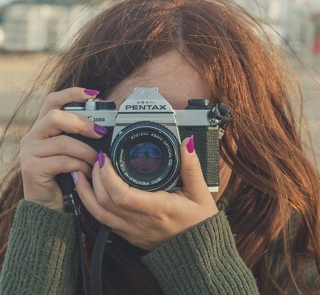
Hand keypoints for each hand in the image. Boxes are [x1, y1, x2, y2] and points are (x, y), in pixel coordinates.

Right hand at [19, 87, 107, 210]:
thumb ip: (81, 138)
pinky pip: (63, 161)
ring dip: (86, 151)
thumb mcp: (73, 152)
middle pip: (55, 116)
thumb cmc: (66, 176)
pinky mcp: (31, 168)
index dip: (72, 94)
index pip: (53, 101)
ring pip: (63, 142)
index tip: (94, 94)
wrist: (50, 206)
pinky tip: (87, 172)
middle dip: (82, 123)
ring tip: (98, 160)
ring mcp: (29, 152)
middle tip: (101, 133)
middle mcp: (32, 136)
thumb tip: (105, 129)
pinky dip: (80, 166)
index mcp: (43, 128)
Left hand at [75, 137, 218, 250]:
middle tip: (96, 159)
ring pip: (98, 214)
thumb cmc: (199, 224)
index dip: (108, 176)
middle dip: (95, 177)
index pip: (122, 195)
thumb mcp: (200, 193)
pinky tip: (89, 193)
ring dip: (86, 193)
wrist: (197, 253)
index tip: (104, 158)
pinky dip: (91, 205)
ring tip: (80, 174)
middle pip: (104, 202)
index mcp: (157, 208)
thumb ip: (191, 166)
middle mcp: (140, 221)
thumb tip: (185, 144)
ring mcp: (132, 230)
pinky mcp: (128, 235)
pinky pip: (103, 221)